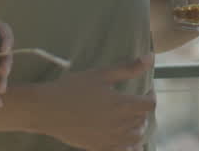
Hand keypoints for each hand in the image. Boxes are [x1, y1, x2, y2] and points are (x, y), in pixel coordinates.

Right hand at [28, 54, 155, 149]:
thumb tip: (150, 57)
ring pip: (136, 138)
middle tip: (135, 102)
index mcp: (121, 104)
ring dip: (137, 127)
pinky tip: (124, 137)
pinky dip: (129, 145)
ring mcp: (109, 139)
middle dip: (142, 110)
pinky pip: (122, 150)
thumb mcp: (101, 74)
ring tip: (130, 119)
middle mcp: (119, 124)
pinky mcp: (99, 148)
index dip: (151, 96)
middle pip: (142, 120)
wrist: (46, 110)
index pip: (149, 104)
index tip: (146, 90)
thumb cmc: (72, 88)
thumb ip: (128, 68)